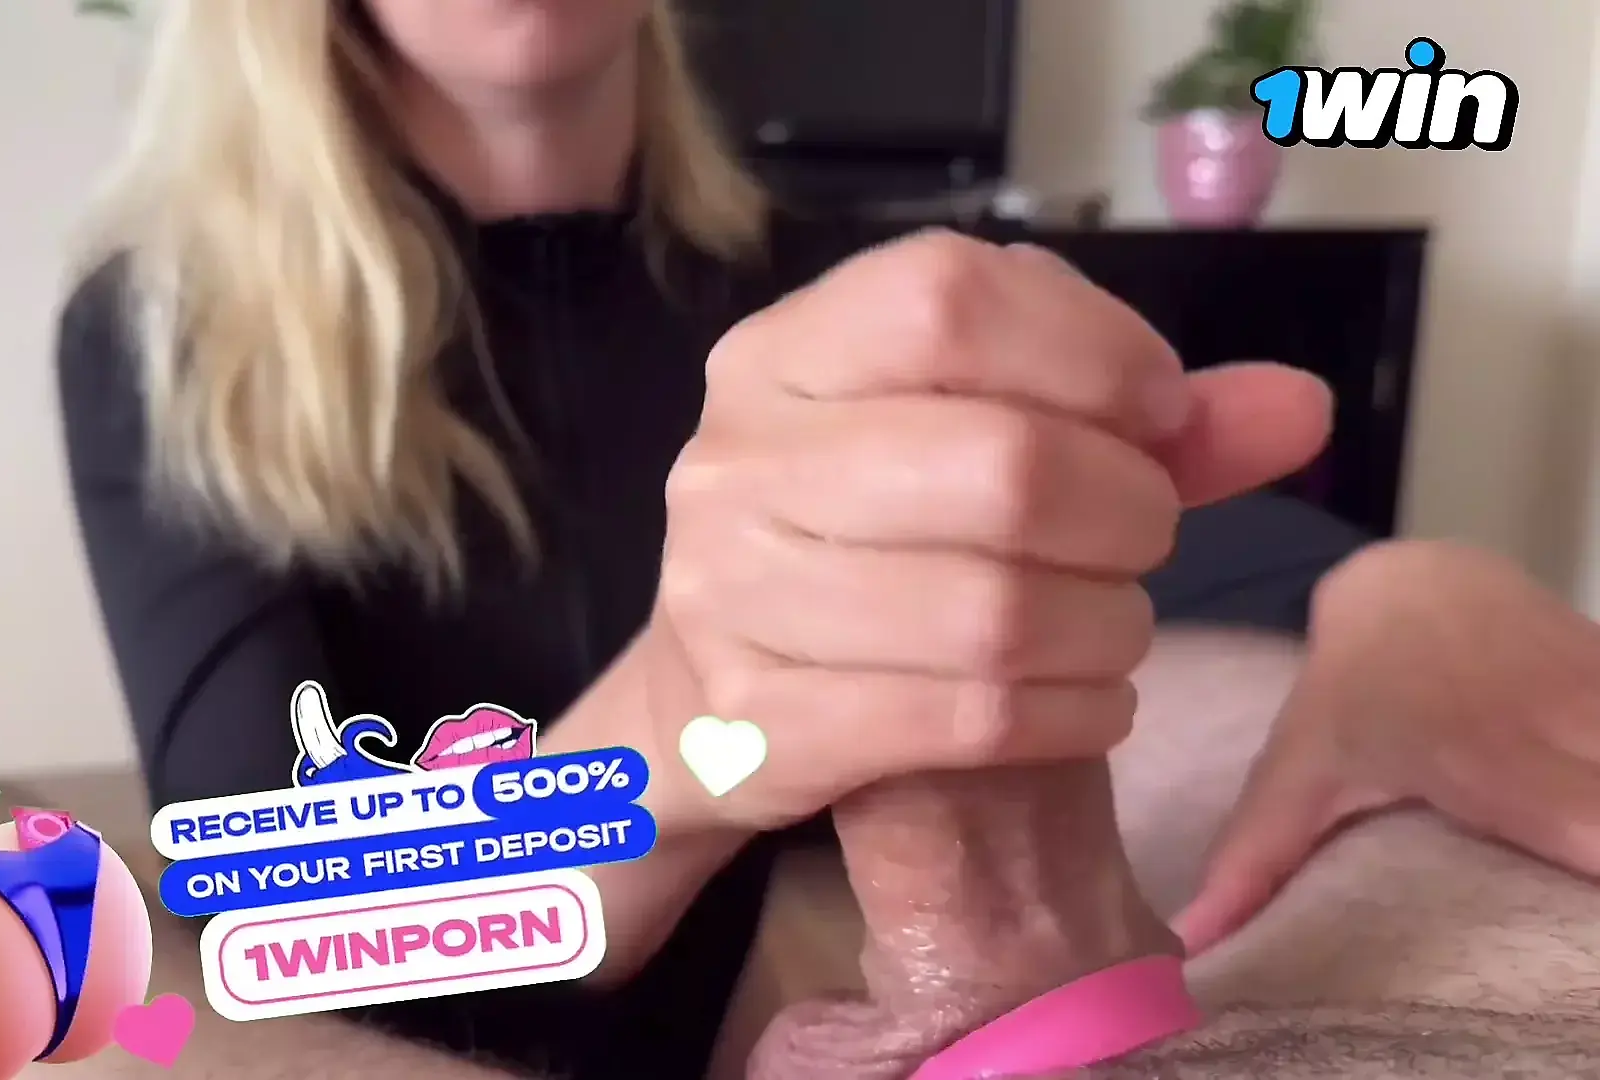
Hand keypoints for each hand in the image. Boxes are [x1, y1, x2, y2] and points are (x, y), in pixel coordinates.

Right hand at [650, 230, 1330, 830]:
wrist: (718, 704)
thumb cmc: (871, 545)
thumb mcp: (972, 442)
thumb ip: (1132, 417)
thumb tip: (1300, 410)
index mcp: (779, 356)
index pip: (948, 299)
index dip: (1093, 350)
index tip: (1157, 411)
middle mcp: (733, 463)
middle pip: (1002, 463)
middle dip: (1129, 509)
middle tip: (1144, 538)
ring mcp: (730, 598)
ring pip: (996, 613)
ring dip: (1111, 626)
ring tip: (1116, 626)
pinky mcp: (760, 726)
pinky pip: (971, 719)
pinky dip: (1073, 713)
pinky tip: (1088, 702)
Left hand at [1173, 540, 1599, 953]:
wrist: (1421, 581)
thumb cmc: (1353, 689)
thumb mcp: (1298, 766)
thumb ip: (1256, 855)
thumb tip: (1195, 939)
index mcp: (1484, 757)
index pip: (1590, 827)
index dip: (1598, 855)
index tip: (1581, 906)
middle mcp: (1565, 725)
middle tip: (1572, 887)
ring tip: (1574, 854)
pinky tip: (1584, 807)